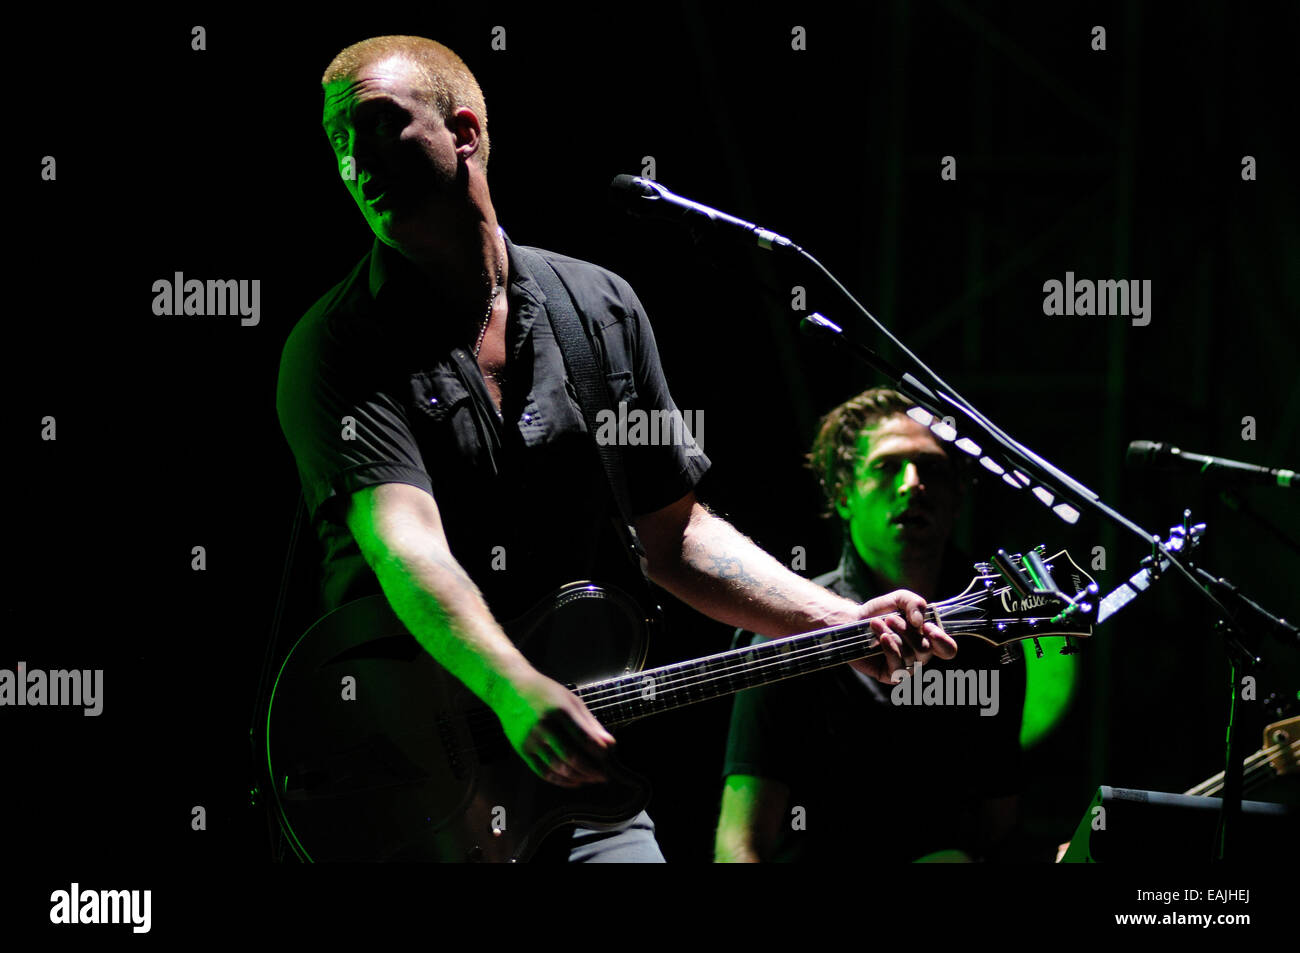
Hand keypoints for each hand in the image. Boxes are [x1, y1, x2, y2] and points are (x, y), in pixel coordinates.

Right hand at [493, 670, 615, 787]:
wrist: (510, 690)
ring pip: (558, 768)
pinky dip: (561, 781)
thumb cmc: (546, 693)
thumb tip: (610, 744)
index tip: (607, 757)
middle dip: (591, 770)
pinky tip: (574, 781)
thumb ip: (590, 724)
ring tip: (591, 779)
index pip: (584, 738)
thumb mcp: (571, 701)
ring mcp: (531, 740)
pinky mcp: (522, 750)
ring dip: (578, 777)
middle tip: (603, 776)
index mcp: (560, 711)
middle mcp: (544, 727)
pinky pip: (543, 772)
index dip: (598, 752)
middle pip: (571, 757)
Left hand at [846, 589, 956, 684]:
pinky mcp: (890, 675)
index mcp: (928, 639)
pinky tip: (881, 637)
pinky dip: (890, 648)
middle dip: (906, 631)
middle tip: (890, 619)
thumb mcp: (900, 599)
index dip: (943, 641)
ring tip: (877, 624)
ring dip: (893, 636)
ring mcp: (906, 667)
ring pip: (910, 655)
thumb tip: (920, 623)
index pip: (948, 649)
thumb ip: (915, 603)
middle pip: (926, 649)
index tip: (927, 627)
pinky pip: (897, 667)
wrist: (853, 621)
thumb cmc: (881, 611)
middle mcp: (921, 655)